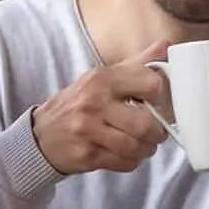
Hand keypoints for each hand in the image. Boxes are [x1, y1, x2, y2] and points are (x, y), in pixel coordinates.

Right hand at [32, 40, 171, 174]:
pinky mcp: (87, 154)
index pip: (151, 84)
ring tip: (144, 144)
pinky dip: (132, 161)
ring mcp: (88, 130)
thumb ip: (137, 63)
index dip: (163, 97)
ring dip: (147, 149)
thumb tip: (167, 46)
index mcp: (103, 78)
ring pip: (136, 146)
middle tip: (156, 132)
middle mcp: (94, 102)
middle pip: (145, 123)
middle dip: (158, 132)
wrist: (42, 134)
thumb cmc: (81, 103)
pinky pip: (125, 163)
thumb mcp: (104, 77)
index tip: (159, 104)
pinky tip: (127, 154)